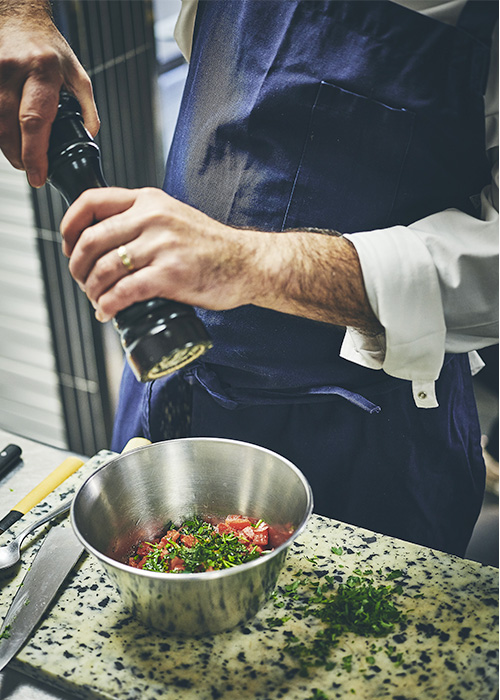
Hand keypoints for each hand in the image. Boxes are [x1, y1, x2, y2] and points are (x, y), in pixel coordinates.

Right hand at [0, 2, 98, 186]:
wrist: (20, 19)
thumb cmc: (49, 48)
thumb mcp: (77, 74)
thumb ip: (87, 107)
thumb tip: (90, 136)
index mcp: (42, 71)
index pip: (35, 121)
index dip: (35, 154)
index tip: (38, 175)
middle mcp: (13, 70)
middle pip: (9, 127)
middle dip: (19, 156)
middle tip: (30, 170)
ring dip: (7, 147)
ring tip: (21, 158)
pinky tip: (10, 138)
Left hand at [60, 186, 380, 333]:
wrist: (249, 263)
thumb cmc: (213, 247)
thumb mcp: (174, 217)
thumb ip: (143, 221)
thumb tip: (105, 243)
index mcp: (149, 200)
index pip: (91, 201)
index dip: (69, 226)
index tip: (68, 246)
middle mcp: (152, 218)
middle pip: (90, 240)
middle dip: (76, 267)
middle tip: (82, 282)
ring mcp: (161, 246)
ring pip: (103, 268)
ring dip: (91, 290)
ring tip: (96, 300)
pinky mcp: (170, 275)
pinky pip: (123, 291)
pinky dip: (107, 305)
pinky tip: (107, 312)